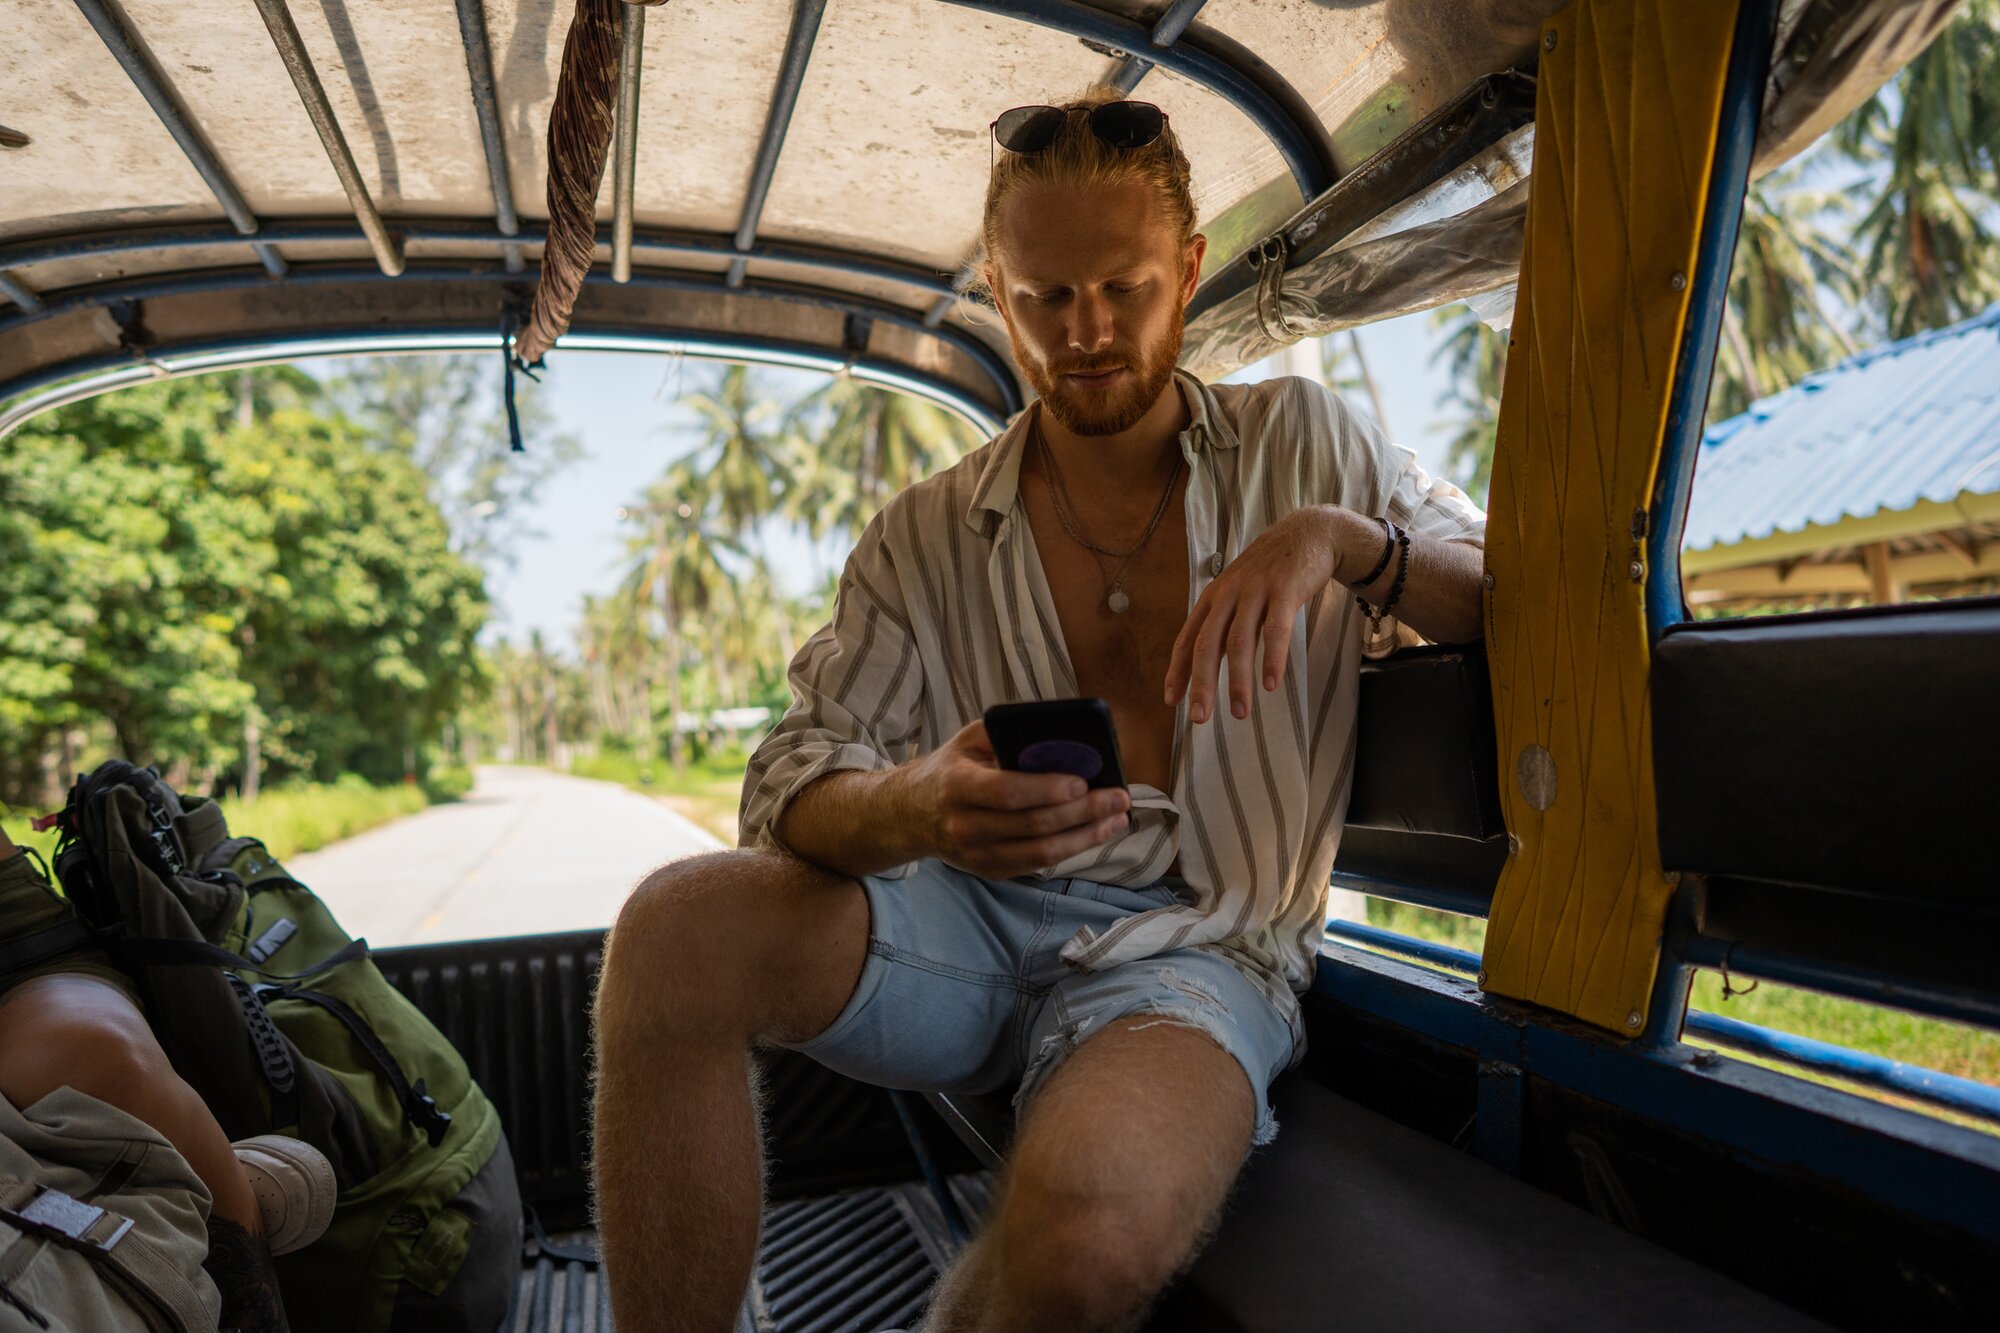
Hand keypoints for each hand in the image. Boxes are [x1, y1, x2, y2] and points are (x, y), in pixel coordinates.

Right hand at [909, 721, 1130, 878]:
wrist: (911, 814)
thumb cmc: (951, 769)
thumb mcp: (968, 741)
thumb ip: (1007, 734)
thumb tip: (1062, 738)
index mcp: (957, 786)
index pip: (1007, 792)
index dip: (1047, 789)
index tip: (1082, 781)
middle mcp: (964, 826)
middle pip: (1033, 824)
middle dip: (1083, 812)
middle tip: (1118, 798)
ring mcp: (976, 855)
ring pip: (1041, 852)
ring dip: (1086, 836)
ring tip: (1117, 819)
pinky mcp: (990, 871)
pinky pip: (1037, 863)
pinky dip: (1071, 849)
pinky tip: (1095, 833)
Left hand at [1165, 505, 1355, 722]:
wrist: (1308, 533)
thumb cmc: (1272, 571)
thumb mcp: (1239, 591)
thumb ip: (1226, 622)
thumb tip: (1208, 664)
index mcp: (1213, 598)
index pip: (1187, 639)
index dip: (1177, 671)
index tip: (1171, 701)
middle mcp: (1228, 594)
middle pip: (1207, 644)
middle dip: (1201, 684)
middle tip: (1200, 717)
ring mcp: (1255, 590)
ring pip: (1239, 641)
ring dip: (1238, 681)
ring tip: (1240, 712)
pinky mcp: (1284, 589)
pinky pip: (1275, 630)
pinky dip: (1271, 659)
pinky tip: (1271, 684)